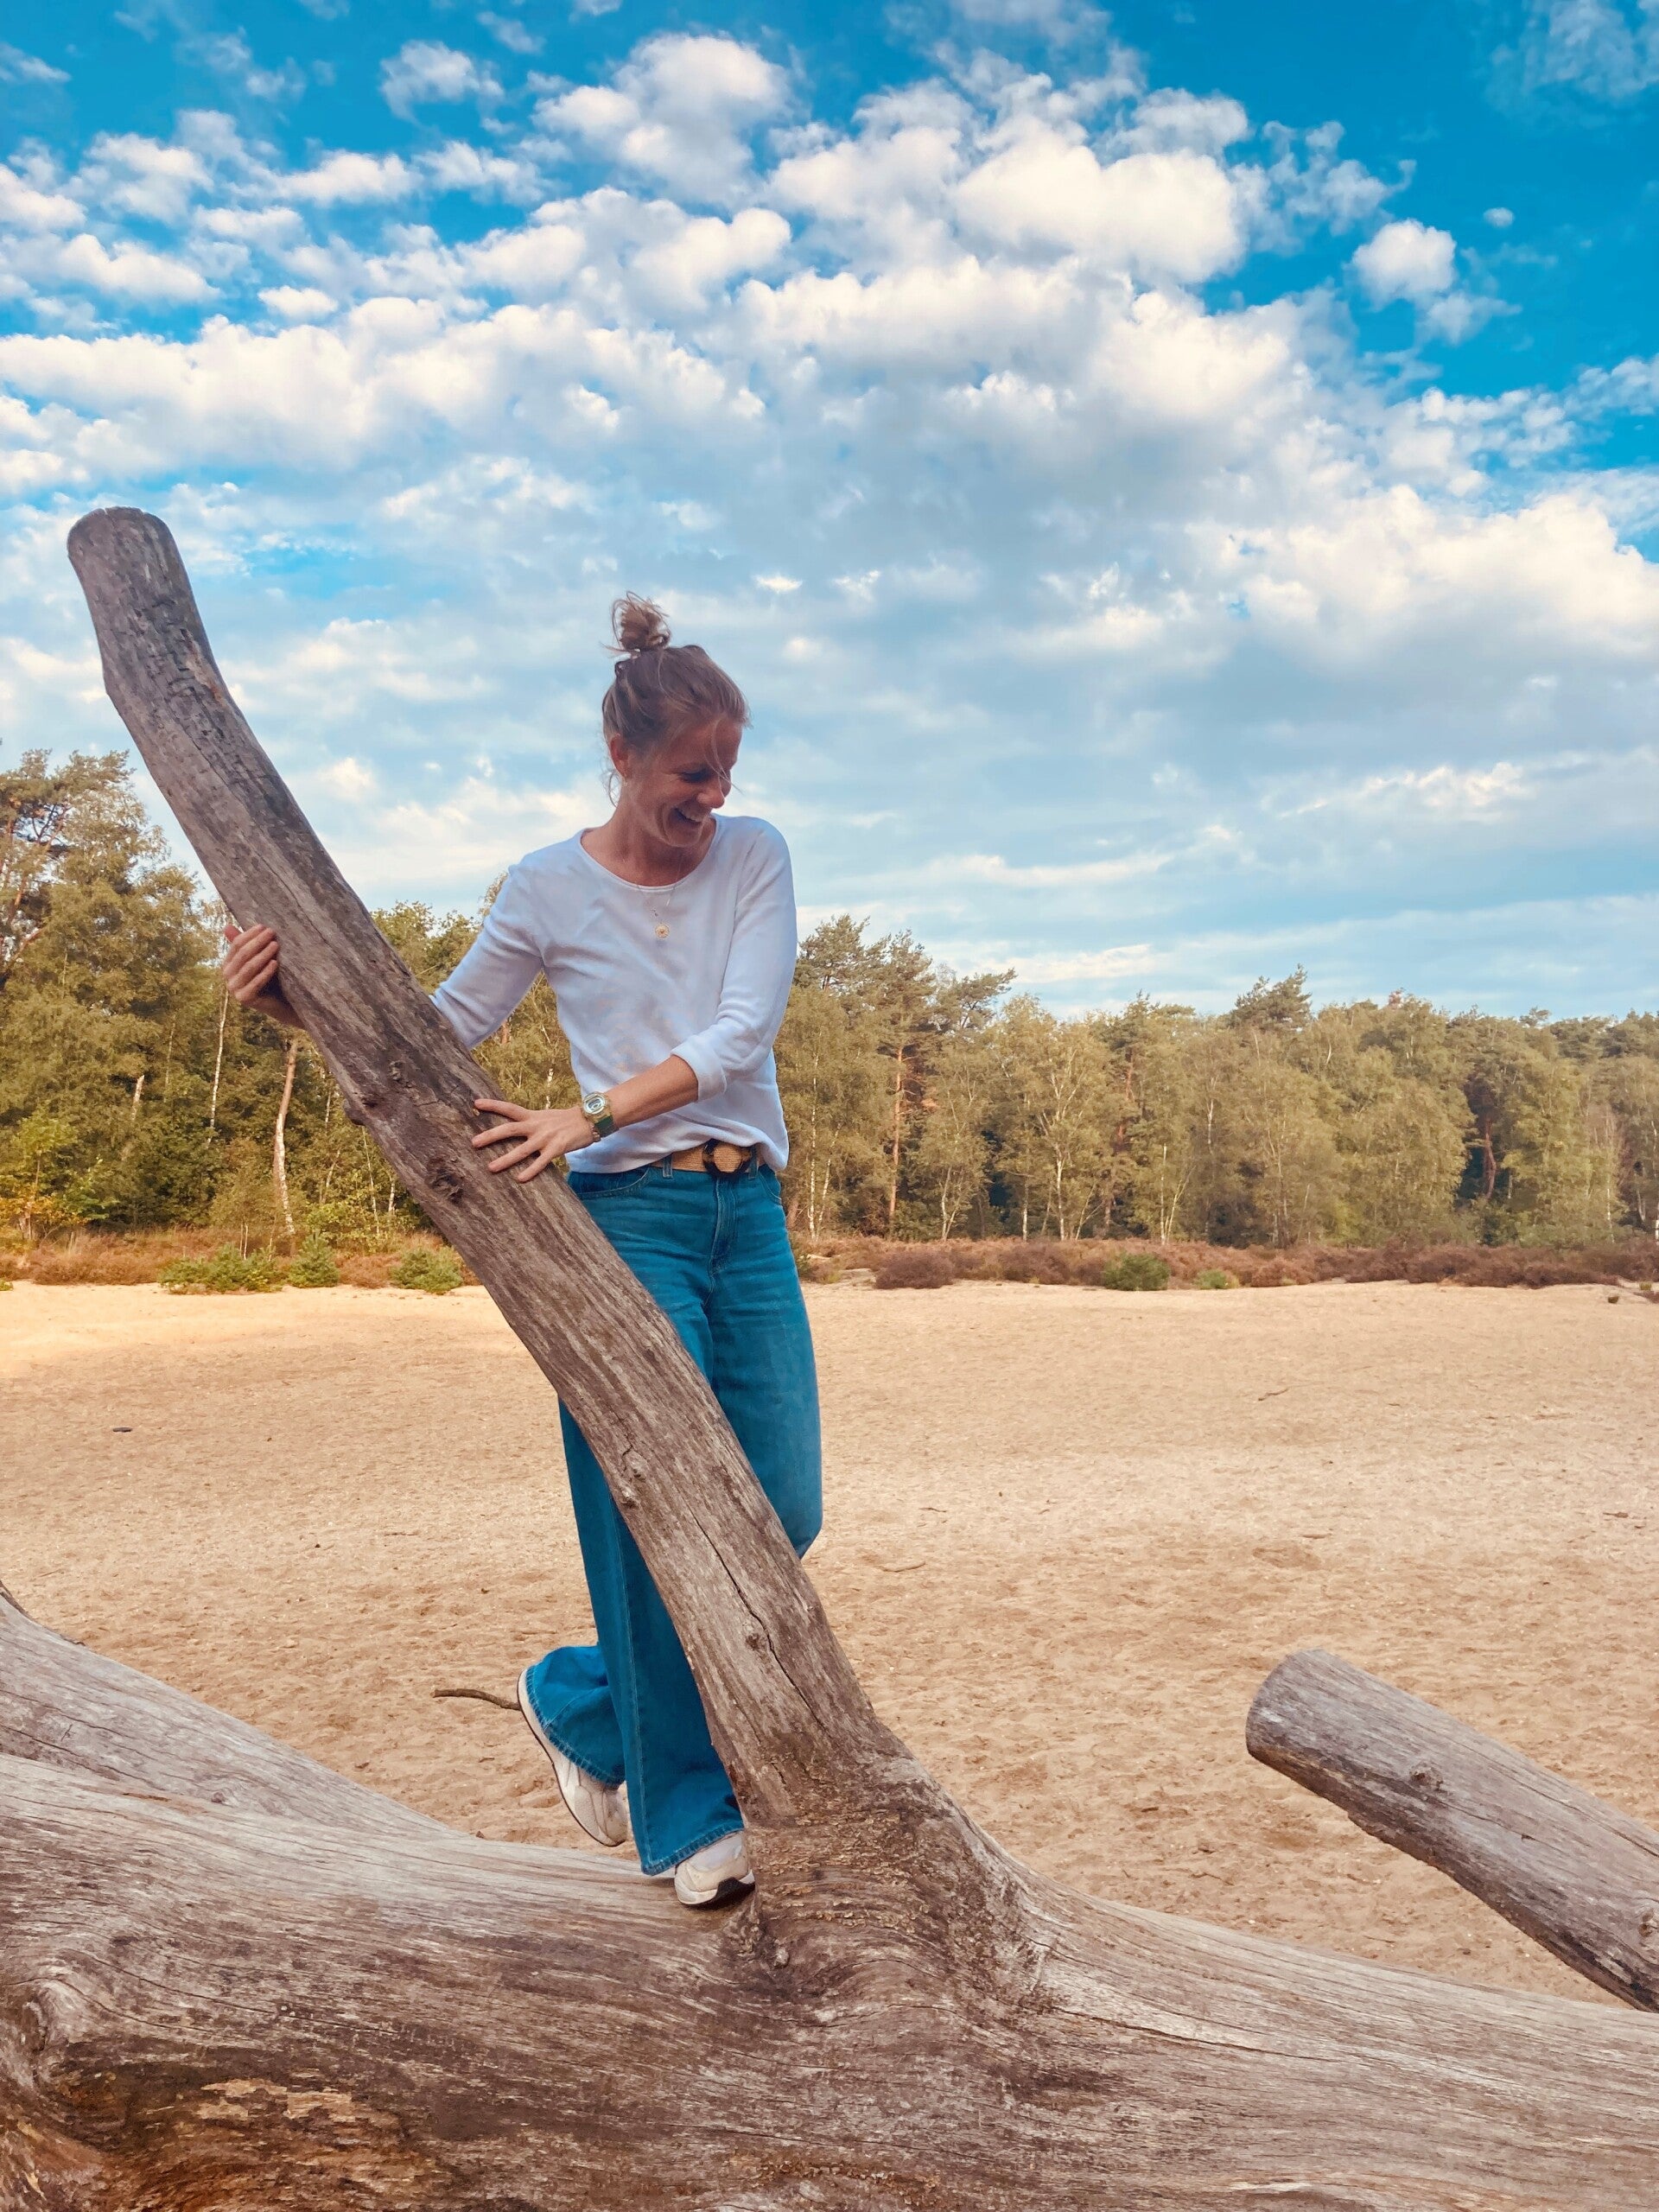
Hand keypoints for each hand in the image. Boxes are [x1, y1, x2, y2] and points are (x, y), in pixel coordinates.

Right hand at [223, 923, 301, 1028]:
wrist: (279, 1002)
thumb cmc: (269, 977)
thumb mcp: (258, 958)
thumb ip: (246, 944)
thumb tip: (227, 926)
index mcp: (228, 964)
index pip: (236, 945)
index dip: (249, 935)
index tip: (264, 926)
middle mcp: (228, 976)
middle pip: (242, 955)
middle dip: (257, 942)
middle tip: (272, 933)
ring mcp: (234, 989)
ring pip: (249, 967)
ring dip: (263, 955)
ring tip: (275, 945)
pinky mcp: (244, 999)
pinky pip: (255, 983)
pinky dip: (265, 972)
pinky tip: (275, 963)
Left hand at [471, 1098, 598, 1182]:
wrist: (590, 1120)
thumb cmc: (566, 1120)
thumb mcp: (545, 1117)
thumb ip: (530, 1122)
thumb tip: (514, 1129)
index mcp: (533, 1116)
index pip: (509, 1108)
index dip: (493, 1105)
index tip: (476, 1104)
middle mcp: (536, 1125)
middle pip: (509, 1129)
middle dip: (491, 1136)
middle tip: (474, 1143)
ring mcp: (546, 1137)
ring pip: (522, 1150)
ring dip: (505, 1159)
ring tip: (491, 1167)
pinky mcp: (556, 1148)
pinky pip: (541, 1162)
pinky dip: (530, 1170)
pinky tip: (520, 1178)